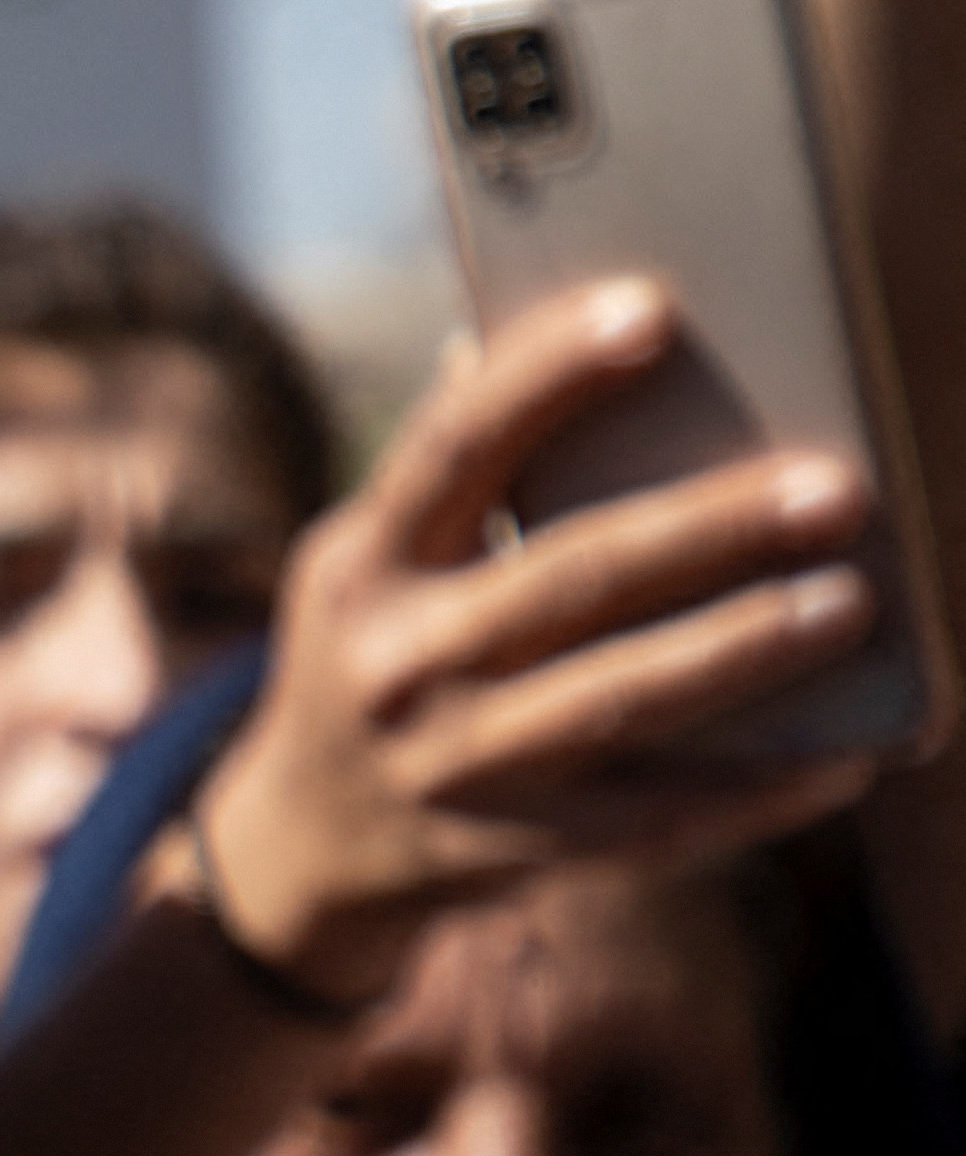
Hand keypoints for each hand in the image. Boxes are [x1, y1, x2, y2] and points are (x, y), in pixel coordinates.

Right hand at [186, 278, 888, 1011]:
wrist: (303, 845)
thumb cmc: (372, 657)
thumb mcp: (364, 564)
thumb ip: (443, 478)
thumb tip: (501, 344)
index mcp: (360, 566)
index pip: (452, 448)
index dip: (546, 373)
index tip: (653, 307)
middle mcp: (395, 663)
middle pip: (569, 578)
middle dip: (709, 529)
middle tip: (835, 488)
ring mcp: (450, 764)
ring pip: (619, 697)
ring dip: (744, 648)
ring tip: (851, 603)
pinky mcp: (510, 849)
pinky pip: (652, 819)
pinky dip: (753, 793)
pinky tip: (844, 761)